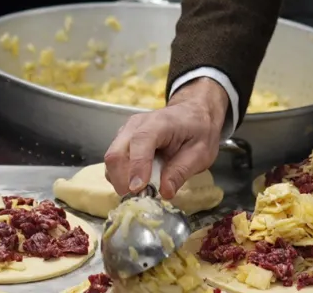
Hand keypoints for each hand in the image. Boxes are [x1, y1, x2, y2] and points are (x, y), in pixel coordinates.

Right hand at [104, 78, 227, 198]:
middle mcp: (136, 125)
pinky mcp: (122, 142)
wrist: (191, 113)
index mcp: (159, 123)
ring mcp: (126, 132)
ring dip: (121, 181)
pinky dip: (121, 178)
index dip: (137, 166)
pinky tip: (139, 184)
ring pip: (111, 161)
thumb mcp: (201, 152)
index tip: (139, 189)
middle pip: (116, 153)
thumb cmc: (197, 130)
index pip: (141, 141)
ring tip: (142, 192)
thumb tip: (165, 192)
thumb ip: (182, 171)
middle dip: (123, 181)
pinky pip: (115, 163)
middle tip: (141, 198)